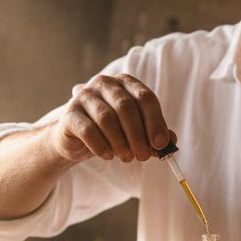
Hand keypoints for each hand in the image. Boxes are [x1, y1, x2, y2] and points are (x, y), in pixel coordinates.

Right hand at [49, 73, 171, 163]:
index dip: (156, 122)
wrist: (76, 140)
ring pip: (107, 118)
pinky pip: (88, 130)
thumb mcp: (135, 132)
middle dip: (138, 135)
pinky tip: (107, 156)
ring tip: (127, 158)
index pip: (145, 97)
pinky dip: (101, 146)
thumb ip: (153, 135)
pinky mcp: (70, 114)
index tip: (161, 144)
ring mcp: (84, 96)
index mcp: (125, 83)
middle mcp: (104, 83)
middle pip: (126, 107)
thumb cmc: (111, 133)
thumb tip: (170, 142)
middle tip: (143, 156)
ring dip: (121, 143)